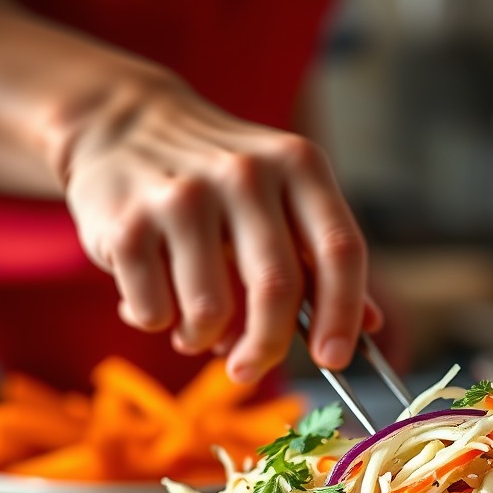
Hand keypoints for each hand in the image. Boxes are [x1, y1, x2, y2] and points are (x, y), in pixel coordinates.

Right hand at [64, 76, 379, 384]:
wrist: (121, 123)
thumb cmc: (220, 178)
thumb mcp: (283, 194)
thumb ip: (323, 257)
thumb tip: (370, 326)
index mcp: (297, 166)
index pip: (340, 250)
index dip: (343, 314)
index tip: (333, 359)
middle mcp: (244, 174)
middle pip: (278, 289)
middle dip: (267, 348)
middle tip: (249, 370)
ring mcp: (181, 196)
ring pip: (211, 312)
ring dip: (204, 340)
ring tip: (195, 327)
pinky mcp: (126, 224)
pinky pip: (155, 312)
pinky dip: (158, 323)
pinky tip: (155, 297)